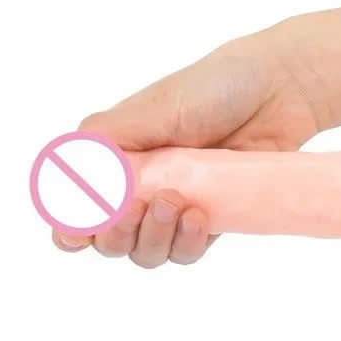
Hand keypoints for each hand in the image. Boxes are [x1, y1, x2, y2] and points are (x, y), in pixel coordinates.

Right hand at [53, 24, 322, 267]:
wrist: (277, 91)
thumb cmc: (213, 89)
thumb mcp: (151, 109)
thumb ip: (106, 144)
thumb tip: (64, 177)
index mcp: (116, 158)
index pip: (77, 209)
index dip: (73, 228)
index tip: (80, 231)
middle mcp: (142, 185)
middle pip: (110, 240)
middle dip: (116, 233)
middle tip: (137, 207)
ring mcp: (177, 203)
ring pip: (148, 251)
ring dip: (153, 239)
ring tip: (176, 205)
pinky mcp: (213, 217)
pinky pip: (189, 250)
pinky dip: (187, 243)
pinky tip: (199, 218)